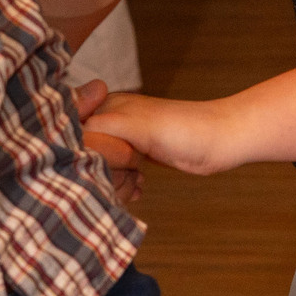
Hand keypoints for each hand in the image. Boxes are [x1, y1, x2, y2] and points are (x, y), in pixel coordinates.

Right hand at [87, 90, 244, 177]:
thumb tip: (73, 134)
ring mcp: (125, 141)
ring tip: (136, 182)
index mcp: (106, 108)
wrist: (222, 141)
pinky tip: (139, 188)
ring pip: (101, 170)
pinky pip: (118, 176)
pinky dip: (126, 186)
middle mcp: (111, 122)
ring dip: (116, 183)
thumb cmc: (187, 128)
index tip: (99, 164)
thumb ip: (104, 126)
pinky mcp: (138, 157)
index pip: (74, 134)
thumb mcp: (140, 126)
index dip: (82, 153)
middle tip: (127, 173)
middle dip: (101, 172)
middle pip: (85, 156)